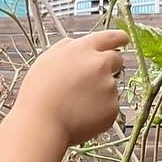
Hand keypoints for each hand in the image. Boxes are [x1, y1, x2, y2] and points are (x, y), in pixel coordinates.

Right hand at [16, 30, 128, 147]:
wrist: (42, 124)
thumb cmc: (38, 93)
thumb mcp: (46, 59)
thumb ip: (66, 47)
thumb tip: (77, 44)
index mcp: (83, 49)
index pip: (111, 37)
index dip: (119, 38)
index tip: (123, 40)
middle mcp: (100, 65)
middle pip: (117, 60)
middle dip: (109, 66)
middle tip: (91, 80)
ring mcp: (109, 87)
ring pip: (111, 85)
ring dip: (101, 90)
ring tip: (77, 103)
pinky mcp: (113, 108)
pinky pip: (111, 106)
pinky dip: (101, 110)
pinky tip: (82, 115)